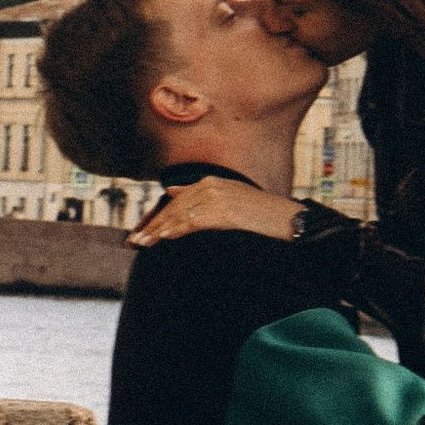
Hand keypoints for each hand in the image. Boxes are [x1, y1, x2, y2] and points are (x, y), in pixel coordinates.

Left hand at [128, 176, 301, 247]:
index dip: (156, 217)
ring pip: (180, 214)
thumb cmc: (263, 215)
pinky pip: (194, 221)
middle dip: (152, 225)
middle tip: (134, 241)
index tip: (142, 231)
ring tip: (143, 243)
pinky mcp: (224, 211)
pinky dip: (176, 230)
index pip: (175, 200)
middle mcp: (211, 185)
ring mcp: (218, 197)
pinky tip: (164, 239)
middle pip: (173, 206)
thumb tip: (171, 191)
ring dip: (158, 231)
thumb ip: (201, 195)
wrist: (289, 220)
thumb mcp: (231, 198)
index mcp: (211, 181)